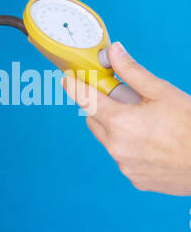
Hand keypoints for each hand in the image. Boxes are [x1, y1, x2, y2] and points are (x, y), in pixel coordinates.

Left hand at [62, 43, 190, 194]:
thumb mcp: (162, 92)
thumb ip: (132, 72)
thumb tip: (113, 52)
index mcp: (119, 122)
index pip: (84, 99)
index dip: (75, 86)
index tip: (68, 79)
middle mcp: (116, 147)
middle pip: (95, 120)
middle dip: (102, 107)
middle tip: (123, 100)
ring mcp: (126, 166)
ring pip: (109, 140)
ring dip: (117, 129)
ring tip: (147, 124)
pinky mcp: (137, 180)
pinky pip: (124, 158)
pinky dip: (131, 148)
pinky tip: (153, 144)